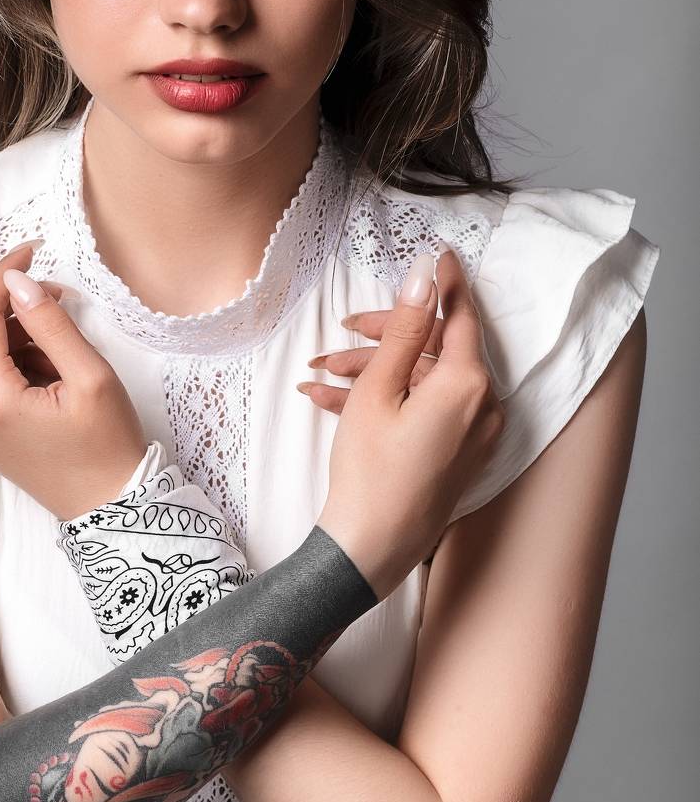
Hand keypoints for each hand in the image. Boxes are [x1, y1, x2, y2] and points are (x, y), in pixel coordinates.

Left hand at [0, 241, 147, 521]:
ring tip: (57, 341)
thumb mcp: (90, 375)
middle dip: (4, 301)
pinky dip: (7, 355)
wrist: (109, 505)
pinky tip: (46, 364)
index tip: (32, 250)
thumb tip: (18, 283)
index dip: (4, 276)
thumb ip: (50, 324)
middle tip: (51, 297)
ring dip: (7, 329)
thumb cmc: (108, 443)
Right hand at [315, 243, 504, 600]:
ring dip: (373, 371)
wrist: (369, 549)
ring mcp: (472, 433)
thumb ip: (404, 328)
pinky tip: (330, 399)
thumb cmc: (371, 471)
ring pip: (422, 380)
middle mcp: (483, 406)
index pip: (462, 314)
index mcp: (470, 384)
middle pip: (435, 349)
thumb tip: (423, 276)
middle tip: (340, 332)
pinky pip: (423, 409)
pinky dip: (384, 400)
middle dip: (384, 337)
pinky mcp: (457, 452)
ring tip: (318, 375)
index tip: (437, 251)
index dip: (445, 281)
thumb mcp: (379, 389)